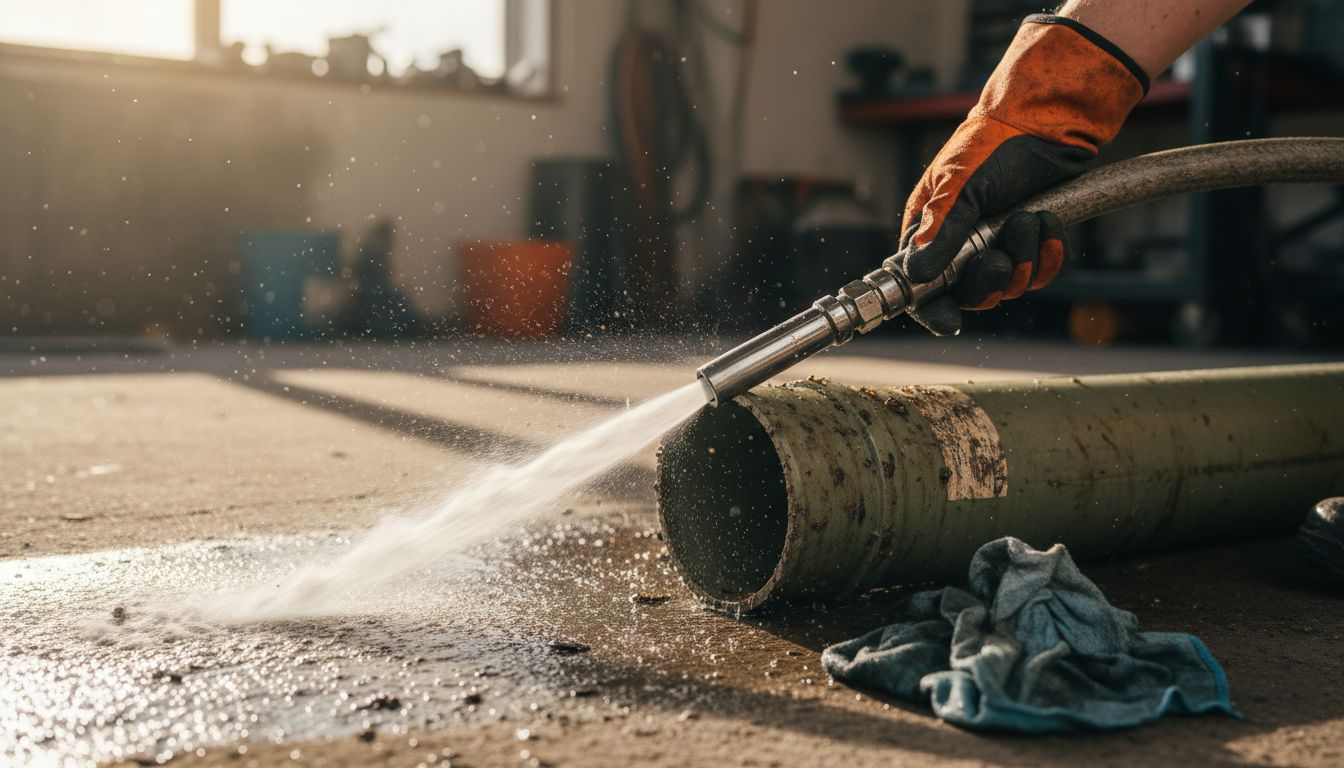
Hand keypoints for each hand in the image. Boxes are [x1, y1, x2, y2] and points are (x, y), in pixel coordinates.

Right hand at [900, 15, 1148, 335]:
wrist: (1047, 122)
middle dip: (987, 282)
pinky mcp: (1031, 241)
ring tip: (1030, 219)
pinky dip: (1048, 254)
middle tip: (998, 258)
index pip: (919, 286)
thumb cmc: (992, 146)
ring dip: (1023, 259)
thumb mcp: (959, 187)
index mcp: (929, 232)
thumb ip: (940, 231)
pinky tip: (1049, 225)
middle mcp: (960, 244)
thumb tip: (915, 274)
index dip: (931, 309)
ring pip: (1009, 286)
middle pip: (968, 295)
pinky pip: (1040, 272)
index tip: (948, 319)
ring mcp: (997, 244)